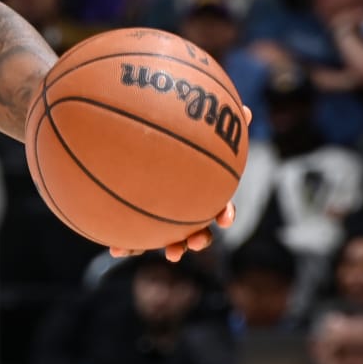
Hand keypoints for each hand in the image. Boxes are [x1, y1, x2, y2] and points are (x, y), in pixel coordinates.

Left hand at [111, 104, 248, 259]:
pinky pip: (134, 235)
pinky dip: (128, 244)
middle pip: (197, 226)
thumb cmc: (170, 132)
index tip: (225, 219)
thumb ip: (217, 120)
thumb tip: (245, 109)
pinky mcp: (135, 218)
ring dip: (171, 246)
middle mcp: (182, 203)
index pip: (218, 204)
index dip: (224, 213)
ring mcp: (160, 213)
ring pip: (168, 236)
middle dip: (199, 238)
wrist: (128, 141)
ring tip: (169, 254)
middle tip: (195, 243)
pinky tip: (117, 250)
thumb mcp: (192, 126)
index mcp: (198, 188)